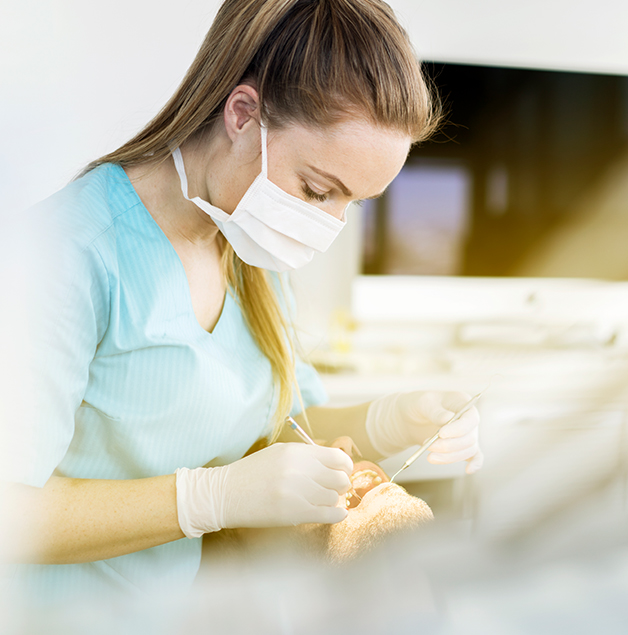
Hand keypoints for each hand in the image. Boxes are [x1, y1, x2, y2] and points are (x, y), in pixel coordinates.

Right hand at [175, 443, 352, 537]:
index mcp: (296, 452)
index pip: (337, 457)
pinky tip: (335, 513)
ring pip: (334, 497)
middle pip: (340, 479)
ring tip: (322, 501)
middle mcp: (299, 469)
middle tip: (333, 489)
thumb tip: (337, 464)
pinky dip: (337, 515)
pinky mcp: (294, 513)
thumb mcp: (279, 454)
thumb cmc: (253, 473)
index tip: (342, 472)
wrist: (224, 494)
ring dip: (332, 500)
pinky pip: (329, 514)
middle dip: (340, 485)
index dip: (345, 467)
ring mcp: (297, 492)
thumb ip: (307, 457)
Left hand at [365, 391, 483, 474]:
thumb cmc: (418, 405)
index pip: (470, 418)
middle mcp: (469, 419)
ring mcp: (467, 433)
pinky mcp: (462, 446)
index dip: (458, 429)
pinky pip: (475, 456)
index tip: (441, 434)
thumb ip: (435, 411)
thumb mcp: (423, 403)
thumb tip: (447, 420)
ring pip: (468, 450)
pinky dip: (475, 464)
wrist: (411, 418)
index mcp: (462, 402)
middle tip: (428, 447)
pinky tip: (468, 470)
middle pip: (469, 437)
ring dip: (450, 456)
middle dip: (449, 445)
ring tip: (429, 457)